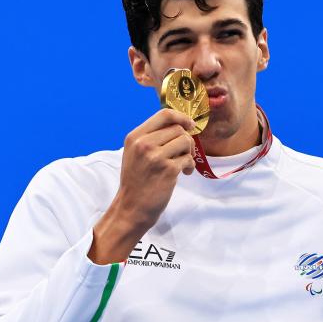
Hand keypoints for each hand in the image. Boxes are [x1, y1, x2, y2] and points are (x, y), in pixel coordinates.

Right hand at [88, 109, 195, 263]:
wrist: (132, 207)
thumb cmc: (137, 180)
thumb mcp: (135, 153)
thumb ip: (152, 137)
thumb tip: (179, 123)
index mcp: (135, 137)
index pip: (164, 114)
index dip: (181, 117)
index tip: (189, 125)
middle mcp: (144, 144)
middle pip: (178, 128)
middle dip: (186, 140)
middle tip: (185, 153)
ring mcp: (156, 157)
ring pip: (186, 141)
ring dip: (190, 152)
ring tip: (184, 163)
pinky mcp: (168, 170)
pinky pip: (189, 159)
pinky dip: (190, 166)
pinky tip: (184, 173)